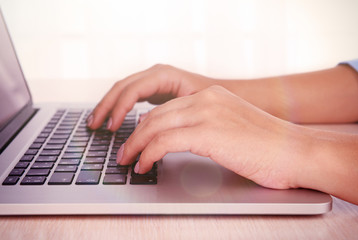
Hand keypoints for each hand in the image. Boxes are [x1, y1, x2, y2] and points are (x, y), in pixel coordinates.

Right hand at [87, 64, 216, 130]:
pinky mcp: (156, 90)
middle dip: (107, 106)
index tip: (113, 128)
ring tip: (96, 123)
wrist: (231, 97)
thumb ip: (170, 114)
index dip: (119, 109)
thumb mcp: (194, 106)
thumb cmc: (216, 102)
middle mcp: (157, 74)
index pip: (133, 90)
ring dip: (108, 106)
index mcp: (165, 75)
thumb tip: (143, 125)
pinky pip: (131, 95)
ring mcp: (155, 80)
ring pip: (124, 89)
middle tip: (95, 126)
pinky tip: (114, 119)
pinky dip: (119, 107)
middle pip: (122, 86)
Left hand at [117, 85, 309, 189]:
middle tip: (124, 152)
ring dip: (136, 145)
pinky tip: (144, 165)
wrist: (297, 152)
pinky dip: (149, 153)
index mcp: (212, 96)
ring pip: (155, 126)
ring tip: (128, 161)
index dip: (146, 126)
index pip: (167, 108)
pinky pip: (165, 141)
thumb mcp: (231, 128)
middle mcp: (207, 99)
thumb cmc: (268, 148)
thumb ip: (205, 128)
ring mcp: (208, 113)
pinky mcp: (209, 133)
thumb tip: (180, 140)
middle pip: (156, 115)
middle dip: (135, 135)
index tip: (136, 140)